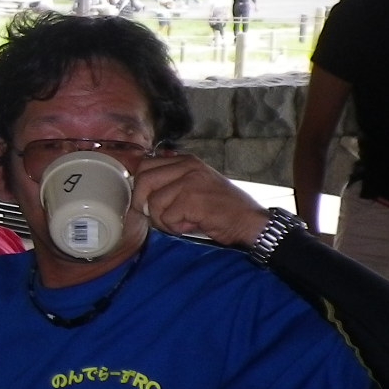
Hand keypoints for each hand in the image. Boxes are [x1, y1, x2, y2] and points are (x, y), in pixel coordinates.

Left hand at [131, 153, 266, 247]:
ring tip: (181, 223)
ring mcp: (189, 182)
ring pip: (153, 202)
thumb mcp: (196, 185)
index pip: (145, 166)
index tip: (146, 203)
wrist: (249, 221)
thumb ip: (172, 182)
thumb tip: (140, 191)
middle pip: (143, 180)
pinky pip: (166, 217)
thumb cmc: (221, 208)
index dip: (140, 187)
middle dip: (143, 203)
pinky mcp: (192, 200)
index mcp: (185, 161)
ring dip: (162, 220)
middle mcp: (187, 166)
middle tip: (157, 217)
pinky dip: (175, 228)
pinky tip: (190, 226)